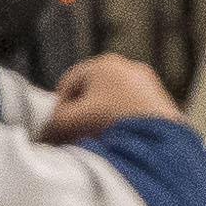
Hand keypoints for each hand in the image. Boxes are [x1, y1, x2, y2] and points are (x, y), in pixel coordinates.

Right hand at [44, 55, 171, 134]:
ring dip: (101, 120)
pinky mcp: (162, 102)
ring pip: (113, 102)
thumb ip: (51, 121)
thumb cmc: (115, 124)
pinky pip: (132, 111)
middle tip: (74, 136)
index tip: (55, 127)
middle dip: (80, 115)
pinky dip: (122, 124)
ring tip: (97, 142)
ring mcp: (147, 83)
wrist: (157, 142)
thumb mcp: (72, 121)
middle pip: (91, 92)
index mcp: (103, 63)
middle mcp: (127, 67)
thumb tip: (43, 126)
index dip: (58, 107)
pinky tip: (119, 142)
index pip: (68, 82)